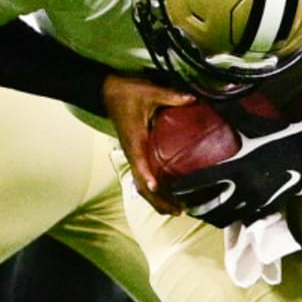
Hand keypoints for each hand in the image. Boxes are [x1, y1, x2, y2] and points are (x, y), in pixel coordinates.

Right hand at [104, 72, 194, 214]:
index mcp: (134, 138)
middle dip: (157, 200)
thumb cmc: (128, 92)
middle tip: (178, 210)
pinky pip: (144, 177)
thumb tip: (192, 98)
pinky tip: (169, 196)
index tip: (155, 187)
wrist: (109, 91)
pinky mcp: (136, 154)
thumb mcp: (149, 91)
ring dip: (156, 200)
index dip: (145, 175)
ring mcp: (133, 155)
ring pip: (141, 184)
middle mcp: (132, 151)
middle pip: (140, 183)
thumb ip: (171, 96)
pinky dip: (155, 190)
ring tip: (176, 210)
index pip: (138, 161)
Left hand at [170, 119, 301, 227]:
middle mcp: (245, 188)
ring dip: (211, 217)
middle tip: (183, 206)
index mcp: (238, 167)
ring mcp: (256, 200)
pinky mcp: (267, 206)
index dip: (184, 187)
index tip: (171, 188)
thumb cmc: (278, 135)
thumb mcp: (253, 124)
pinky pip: (243, 216)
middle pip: (211, 206)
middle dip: (195, 208)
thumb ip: (230, 113)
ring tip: (200, 213)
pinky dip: (230, 217)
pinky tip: (223, 214)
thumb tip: (208, 96)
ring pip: (226, 216)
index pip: (203, 181)